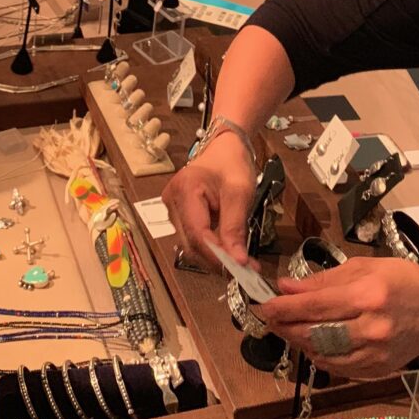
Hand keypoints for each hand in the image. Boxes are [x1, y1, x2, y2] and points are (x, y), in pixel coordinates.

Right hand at [162, 131, 257, 265]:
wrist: (224, 149)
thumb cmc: (232, 164)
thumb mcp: (240, 193)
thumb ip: (235, 227)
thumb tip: (238, 261)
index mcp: (184, 189)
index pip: (197, 233)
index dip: (217, 255)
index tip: (240, 267)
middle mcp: (171, 201)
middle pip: (191, 243)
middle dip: (218, 260)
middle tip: (247, 269)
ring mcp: (172, 209)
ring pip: (192, 245)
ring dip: (216, 257)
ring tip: (242, 261)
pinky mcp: (179, 215)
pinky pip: (194, 239)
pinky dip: (212, 248)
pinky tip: (229, 251)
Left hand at [258, 258, 418, 379]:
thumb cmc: (405, 281)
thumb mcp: (365, 267)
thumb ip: (324, 280)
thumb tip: (287, 286)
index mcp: (367, 295)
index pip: (315, 305)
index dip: (284, 307)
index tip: (264, 304)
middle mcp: (371, 328)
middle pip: (315, 333)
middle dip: (286, 326)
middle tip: (269, 318)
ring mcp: (375, 353)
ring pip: (323, 354)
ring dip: (298, 343)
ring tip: (286, 329)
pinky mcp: (377, 370)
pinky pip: (338, 368)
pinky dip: (319, 357)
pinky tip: (311, 345)